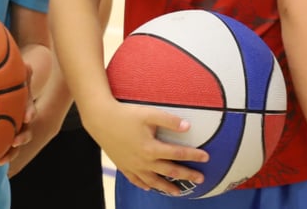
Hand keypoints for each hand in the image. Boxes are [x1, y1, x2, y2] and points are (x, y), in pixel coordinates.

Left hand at [0, 63, 37, 165]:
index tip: (27, 116)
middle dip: (22, 136)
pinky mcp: (2, 138)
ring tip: (3, 159)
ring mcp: (12, 129)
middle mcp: (20, 118)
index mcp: (23, 103)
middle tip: (15, 141)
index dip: (29, 111)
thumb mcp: (14, 76)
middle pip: (25, 129)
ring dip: (11, 151)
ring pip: (14, 142)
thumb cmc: (6, 81)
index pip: (29, 107)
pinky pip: (2, 148)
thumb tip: (28, 65)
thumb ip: (19, 73)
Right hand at [84, 97, 208, 194]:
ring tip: (178, 192)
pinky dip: (145, 184)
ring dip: (167, 187)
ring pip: (153, 180)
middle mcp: (143, 161)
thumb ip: (170, 121)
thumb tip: (188, 127)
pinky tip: (150, 187)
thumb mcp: (149, 114)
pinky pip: (136, 180)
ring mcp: (132, 166)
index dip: (193, 155)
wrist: (100, 119)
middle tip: (201, 179)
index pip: (177, 153)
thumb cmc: (126, 114)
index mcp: (151, 148)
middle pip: (169, 171)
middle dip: (186, 175)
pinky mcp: (123, 166)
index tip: (206, 157)